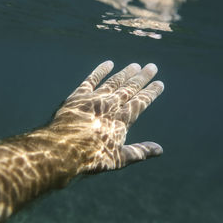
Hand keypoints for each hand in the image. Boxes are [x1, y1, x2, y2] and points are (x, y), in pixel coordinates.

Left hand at [49, 61, 163, 172]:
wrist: (62, 149)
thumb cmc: (91, 158)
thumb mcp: (119, 159)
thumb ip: (140, 151)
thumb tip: (160, 150)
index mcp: (122, 120)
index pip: (141, 102)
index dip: (151, 92)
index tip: (159, 83)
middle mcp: (110, 106)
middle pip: (130, 88)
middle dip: (142, 78)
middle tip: (152, 67)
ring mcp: (95, 99)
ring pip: (114, 82)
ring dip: (125, 73)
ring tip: (135, 65)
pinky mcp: (78, 96)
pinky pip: (91, 80)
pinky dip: (99, 71)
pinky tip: (108, 63)